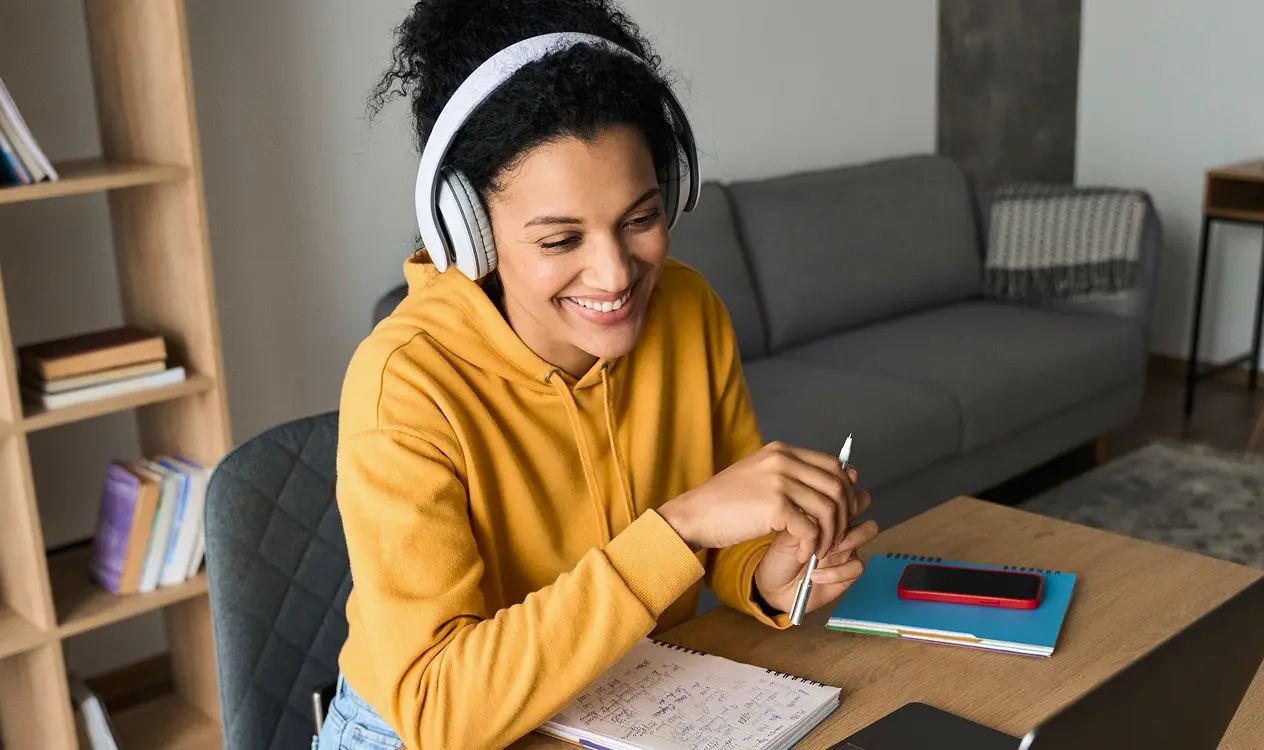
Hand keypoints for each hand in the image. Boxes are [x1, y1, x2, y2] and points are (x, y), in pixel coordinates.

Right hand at [658, 441, 852, 559]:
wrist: (694, 514)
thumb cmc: (725, 501)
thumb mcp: (759, 476)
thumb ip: (791, 475)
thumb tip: (830, 482)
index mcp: (781, 451)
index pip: (832, 466)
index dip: (845, 491)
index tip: (843, 512)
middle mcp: (783, 461)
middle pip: (836, 486)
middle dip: (843, 515)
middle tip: (838, 536)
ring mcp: (780, 481)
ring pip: (828, 509)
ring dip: (830, 535)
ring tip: (820, 550)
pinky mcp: (775, 506)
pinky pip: (810, 529)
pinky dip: (812, 545)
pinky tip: (804, 553)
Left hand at [753, 489, 878, 615]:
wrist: (773, 585)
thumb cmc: (779, 555)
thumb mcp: (786, 527)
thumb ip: (804, 509)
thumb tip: (815, 491)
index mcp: (825, 510)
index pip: (843, 487)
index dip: (843, 483)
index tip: (832, 485)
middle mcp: (840, 525)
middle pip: (863, 502)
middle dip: (847, 508)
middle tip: (826, 523)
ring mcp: (847, 547)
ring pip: (868, 529)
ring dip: (847, 538)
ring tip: (821, 551)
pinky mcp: (848, 571)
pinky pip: (858, 565)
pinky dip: (836, 571)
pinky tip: (815, 574)